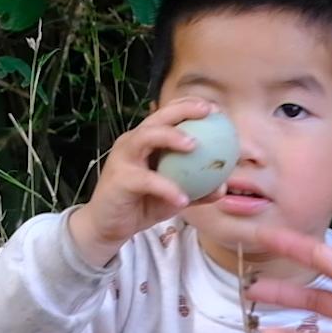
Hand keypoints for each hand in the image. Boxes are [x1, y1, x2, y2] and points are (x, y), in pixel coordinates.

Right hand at [69, 98, 220, 265]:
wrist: (108, 226)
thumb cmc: (141, 204)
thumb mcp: (173, 197)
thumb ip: (196, 191)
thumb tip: (223, 188)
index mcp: (146, 140)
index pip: (167, 114)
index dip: (190, 106)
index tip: (216, 110)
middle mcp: (133, 142)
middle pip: (158, 117)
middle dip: (183, 110)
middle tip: (208, 113)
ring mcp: (123, 158)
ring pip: (146, 137)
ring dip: (170, 137)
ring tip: (194, 145)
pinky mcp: (119, 179)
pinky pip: (147, 180)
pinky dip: (166, 187)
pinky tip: (184, 198)